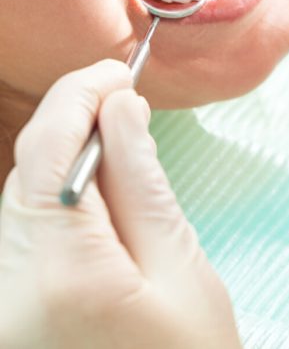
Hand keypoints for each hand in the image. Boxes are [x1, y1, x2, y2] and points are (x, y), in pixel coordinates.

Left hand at [0, 59, 240, 348]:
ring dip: (68, 156)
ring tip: (120, 142)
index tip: (118, 71)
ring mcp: (2, 300)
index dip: (81, 93)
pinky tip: (100, 195)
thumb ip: (142, 182)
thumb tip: (121, 109)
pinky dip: (59, 196)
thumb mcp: (181, 269)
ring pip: (23, 194)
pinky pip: (24, 229)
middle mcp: (8, 286)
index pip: (50, 148)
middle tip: (125, 100)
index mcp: (60, 273)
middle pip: (29, 167)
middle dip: (74, 120)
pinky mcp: (9, 308)